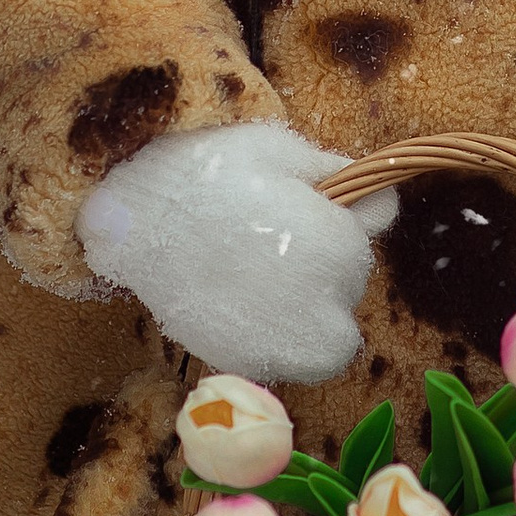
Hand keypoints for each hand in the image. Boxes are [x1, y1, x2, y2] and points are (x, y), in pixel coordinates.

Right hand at [76, 120, 394, 382]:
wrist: (133, 217)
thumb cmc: (208, 172)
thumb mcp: (281, 150)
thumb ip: (338, 176)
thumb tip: (382, 202)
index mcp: (340, 250)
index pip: (364, 243)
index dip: (332, 225)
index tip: (295, 213)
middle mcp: (323, 311)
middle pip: (345, 294)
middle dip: (321, 272)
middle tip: (269, 246)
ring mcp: (283, 347)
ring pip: (324, 344)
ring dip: (306, 318)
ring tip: (257, 282)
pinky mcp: (245, 366)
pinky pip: (280, 360)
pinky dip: (268, 339)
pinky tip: (235, 305)